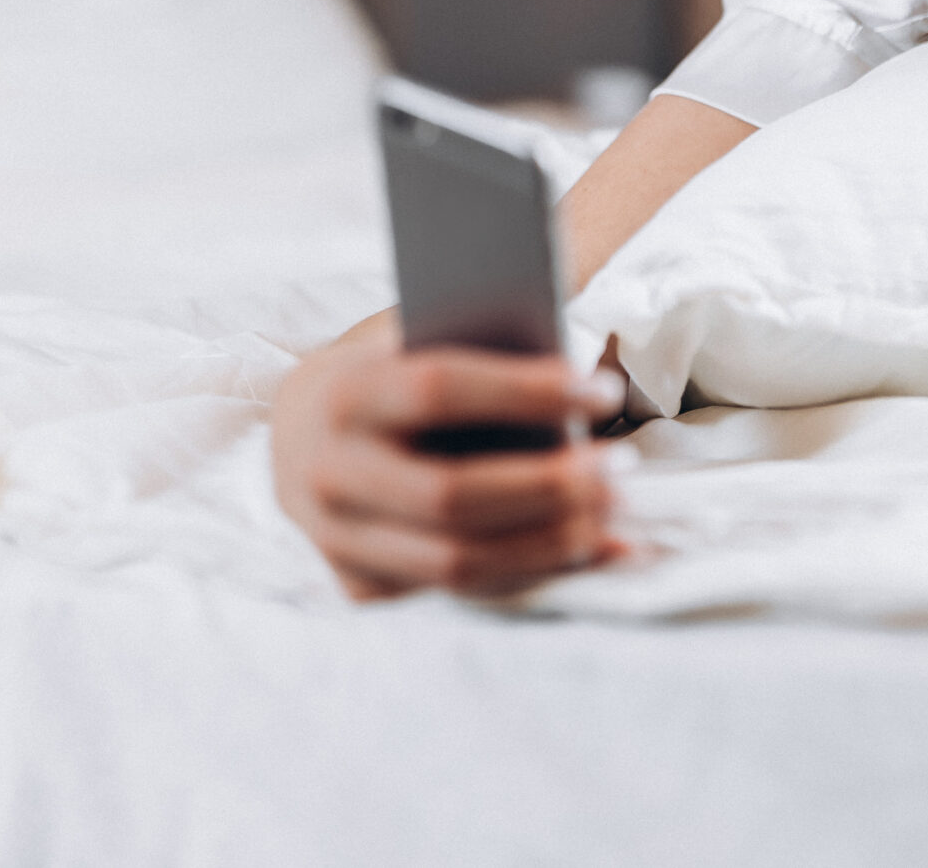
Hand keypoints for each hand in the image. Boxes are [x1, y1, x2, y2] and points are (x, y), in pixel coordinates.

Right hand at [270, 312, 625, 599]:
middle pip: (450, 494)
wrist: (304, 428)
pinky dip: (537, 572)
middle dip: (549, 485)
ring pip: (456, 560)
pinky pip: (459, 590)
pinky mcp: (358, 584)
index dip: (527, 392)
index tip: (605, 391)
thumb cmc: (394, 367)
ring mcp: (335, 540)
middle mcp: (326, 474)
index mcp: (342, 393)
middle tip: (623, 466)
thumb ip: (482, 347)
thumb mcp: (421, 337)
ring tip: (618, 509)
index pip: (438, 390)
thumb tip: (579, 376)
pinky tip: (598, 550)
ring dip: (552, 540)